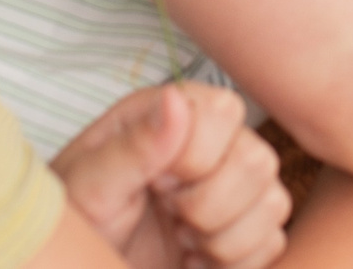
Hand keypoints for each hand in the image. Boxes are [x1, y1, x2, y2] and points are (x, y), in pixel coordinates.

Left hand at [51, 83, 289, 268]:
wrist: (81, 266)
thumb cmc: (78, 222)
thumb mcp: (91, 185)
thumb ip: (135, 145)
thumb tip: (174, 99)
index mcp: (173, 115)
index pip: (225, 114)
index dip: (195, 158)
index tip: (155, 184)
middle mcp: (212, 145)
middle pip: (258, 161)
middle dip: (209, 205)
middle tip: (169, 215)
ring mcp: (234, 189)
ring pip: (273, 203)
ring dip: (221, 237)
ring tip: (181, 239)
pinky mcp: (246, 232)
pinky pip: (273, 244)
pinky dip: (233, 263)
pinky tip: (194, 259)